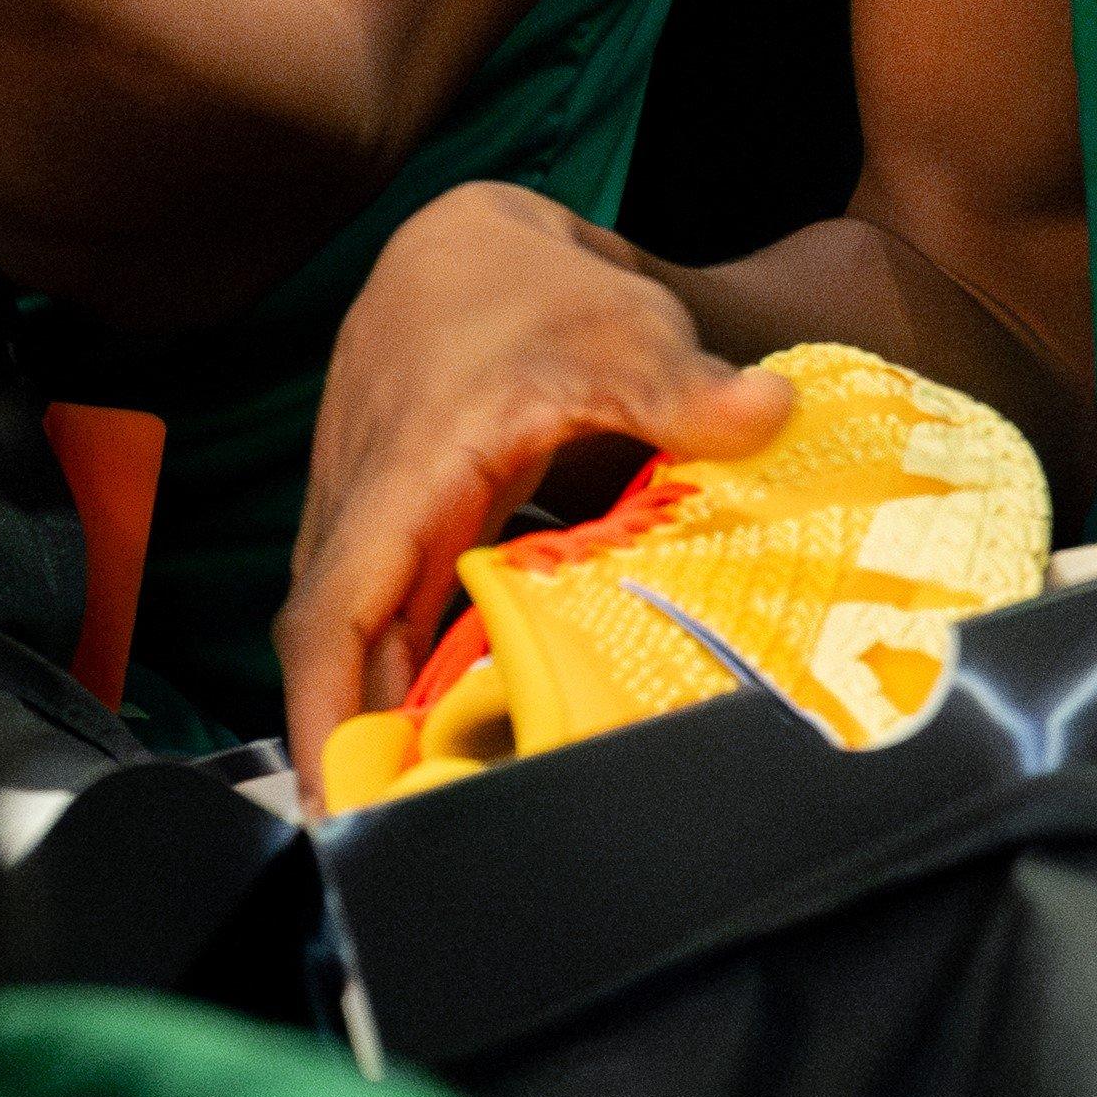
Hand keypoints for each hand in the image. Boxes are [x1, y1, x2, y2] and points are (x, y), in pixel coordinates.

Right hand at [275, 181, 789, 775]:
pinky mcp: (388, 526)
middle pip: (336, 657)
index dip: (327, 714)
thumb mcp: (620, 329)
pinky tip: (461, 733)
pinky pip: (378, 620)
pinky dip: (405, 680)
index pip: (336, 615)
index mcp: (405, 475)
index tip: (340, 803)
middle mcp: (364, 506)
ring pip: (354, 643)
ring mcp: (368, 518)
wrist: (466, 242)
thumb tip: (768, 419)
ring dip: (383, 722)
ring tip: (444, 813)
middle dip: (360, 755)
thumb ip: (686, 387)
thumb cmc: (534, 290)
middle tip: (420, 854)